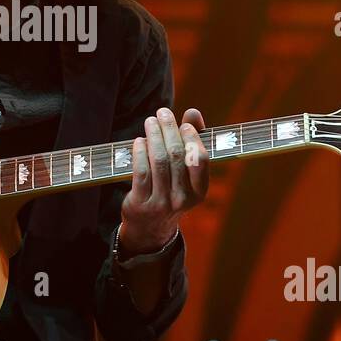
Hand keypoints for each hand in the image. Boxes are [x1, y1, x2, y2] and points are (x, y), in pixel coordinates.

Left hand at [119, 107, 209, 256]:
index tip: (184, 123)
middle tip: (162, 113)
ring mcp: (162, 203)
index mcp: (199, 192)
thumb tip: (193, 113)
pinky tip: (139, 141)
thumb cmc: (171, 189)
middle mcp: (183, 199)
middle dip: (169, 130)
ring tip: (150, 122)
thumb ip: (192, 140)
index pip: (200, 160)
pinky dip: (140, 152)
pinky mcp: (142, 203)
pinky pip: (142, 172)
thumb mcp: (185, 173)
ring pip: (159, 161)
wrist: (150, 227)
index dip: (193, 138)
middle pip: (177, 156)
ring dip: (154, 136)